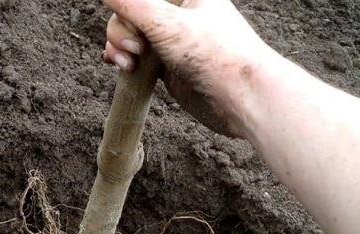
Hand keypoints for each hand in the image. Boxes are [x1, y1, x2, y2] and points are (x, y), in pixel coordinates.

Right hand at [103, 0, 275, 135]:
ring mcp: (171, 39)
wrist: (240, 99)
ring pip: (130, 33)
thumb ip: (130, 3)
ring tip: (128, 63)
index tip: (127, 18)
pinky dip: (123, 59)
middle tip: (135, 48)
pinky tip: (120, 66)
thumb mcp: (165, 22)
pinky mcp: (166, 64)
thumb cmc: (215, 54)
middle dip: (122, 29)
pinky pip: (136, 55)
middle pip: (131, 10)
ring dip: (119, 46)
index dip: (128, 3)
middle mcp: (179, 12)